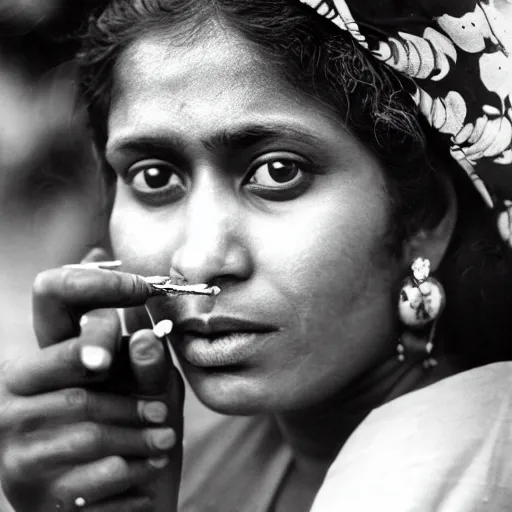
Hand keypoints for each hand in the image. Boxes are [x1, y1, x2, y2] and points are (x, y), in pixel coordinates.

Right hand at [0, 254, 183, 511]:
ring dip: (138, 438)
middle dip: (133, 399)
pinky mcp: (33, 492)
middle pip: (81, 377)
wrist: (113, 505)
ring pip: (89, 430)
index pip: (51, 303)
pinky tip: (145, 472)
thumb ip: (144, 361)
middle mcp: (14, 398)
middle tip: (164, 415)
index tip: (140, 295)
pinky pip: (91, 474)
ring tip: (164, 442)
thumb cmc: (127, 434)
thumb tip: (146, 327)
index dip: (94, 297)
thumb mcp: (143, 391)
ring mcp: (16, 447)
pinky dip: (130, 472)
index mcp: (39, 366)